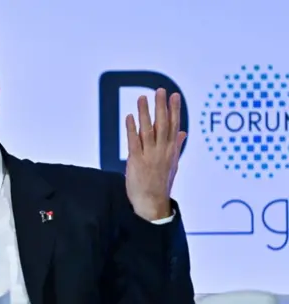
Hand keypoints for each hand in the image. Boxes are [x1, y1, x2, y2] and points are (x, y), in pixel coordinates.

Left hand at [125, 88, 185, 220]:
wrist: (151, 203)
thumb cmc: (161, 184)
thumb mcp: (173, 164)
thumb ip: (177, 146)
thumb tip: (183, 132)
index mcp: (171, 151)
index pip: (174, 126)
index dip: (174, 110)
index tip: (174, 96)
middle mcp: (162, 151)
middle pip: (163, 125)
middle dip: (161, 107)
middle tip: (160, 91)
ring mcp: (149, 155)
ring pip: (148, 130)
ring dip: (145, 113)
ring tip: (143, 97)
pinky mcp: (136, 161)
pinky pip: (134, 142)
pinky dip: (132, 129)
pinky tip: (130, 116)